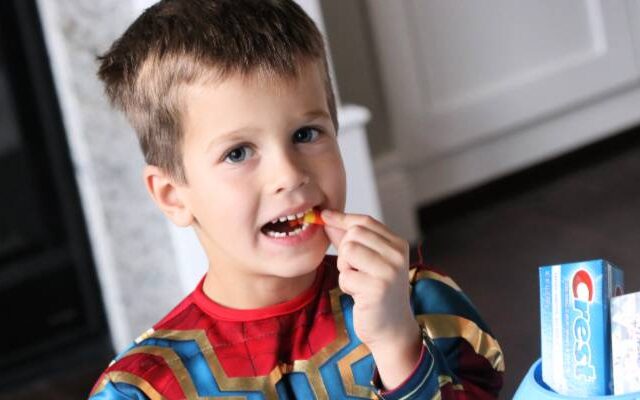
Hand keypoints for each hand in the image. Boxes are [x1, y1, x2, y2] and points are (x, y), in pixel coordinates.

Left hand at [321, 209, 420, 358]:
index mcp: (398, 244)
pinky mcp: (377, 288)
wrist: (392, 329)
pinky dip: (346, 285)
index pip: (365, 221)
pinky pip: (346, 276)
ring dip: (345, 268)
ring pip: (349, 250)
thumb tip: (327, 218)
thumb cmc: (377, 294)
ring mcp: (389, 271)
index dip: (342, 218)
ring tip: (357, 281)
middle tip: (354, 270)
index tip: (324, 216)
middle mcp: (397, 254)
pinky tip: (358, 295)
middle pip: (354, 234)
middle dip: (345, 251)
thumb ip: (350, 240)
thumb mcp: (368, 262)